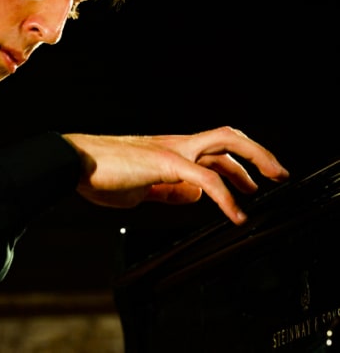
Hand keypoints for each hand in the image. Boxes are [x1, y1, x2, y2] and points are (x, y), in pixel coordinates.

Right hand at [62, 126, 289, 224]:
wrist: (75, 161)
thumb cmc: (100, 174)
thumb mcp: (140, 186)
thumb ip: (167, 190)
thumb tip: (192, 196)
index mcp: (168, 149)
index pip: (212, 151)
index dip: (236, 165)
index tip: (249, 184)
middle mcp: (175, 144)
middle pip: (227, 138)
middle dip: (257, 154)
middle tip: (276, 174)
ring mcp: (172, 150)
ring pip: (224, 145)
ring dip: (253, 163)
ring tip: (269, 182)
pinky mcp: (166, 163)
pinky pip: (206, 179)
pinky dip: (226, 197)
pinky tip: (235, 214)